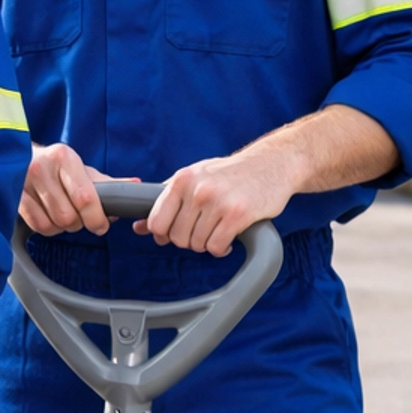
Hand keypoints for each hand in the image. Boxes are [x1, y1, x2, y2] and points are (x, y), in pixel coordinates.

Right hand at [20, 144, 115, 236]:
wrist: (18, 156)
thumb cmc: (56, 165)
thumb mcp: (81, 169)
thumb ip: (107, 182)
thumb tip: (135, 186)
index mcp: (64, 157)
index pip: (85, 198)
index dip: (96, 218)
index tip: (101, 225)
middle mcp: (42, 168)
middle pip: (68, 216)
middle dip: (79, 223)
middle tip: (79, 216)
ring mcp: (23, 183)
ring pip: (53, 224)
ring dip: (63, 227)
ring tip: (63, 214)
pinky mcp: (14, 198)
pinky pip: (38, 226)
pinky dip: (48, 228)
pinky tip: (49, 217)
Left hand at [140, 150, 292, 256]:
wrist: (273, 164)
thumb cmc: (229, 174)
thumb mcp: (194, 177)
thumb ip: (166, 200)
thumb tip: (139, 227)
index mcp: (182, 180)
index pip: (157, 221)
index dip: (163, 234)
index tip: (174, 233)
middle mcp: (197, 190)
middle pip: (177, 237)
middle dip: (188, 240)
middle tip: (202, 232)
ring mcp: (218, 202)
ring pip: (197, 244)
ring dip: (206, 244)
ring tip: (217, 231)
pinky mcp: (238, 215)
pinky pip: (216, 246)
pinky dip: (220, 249)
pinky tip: (228, 238)